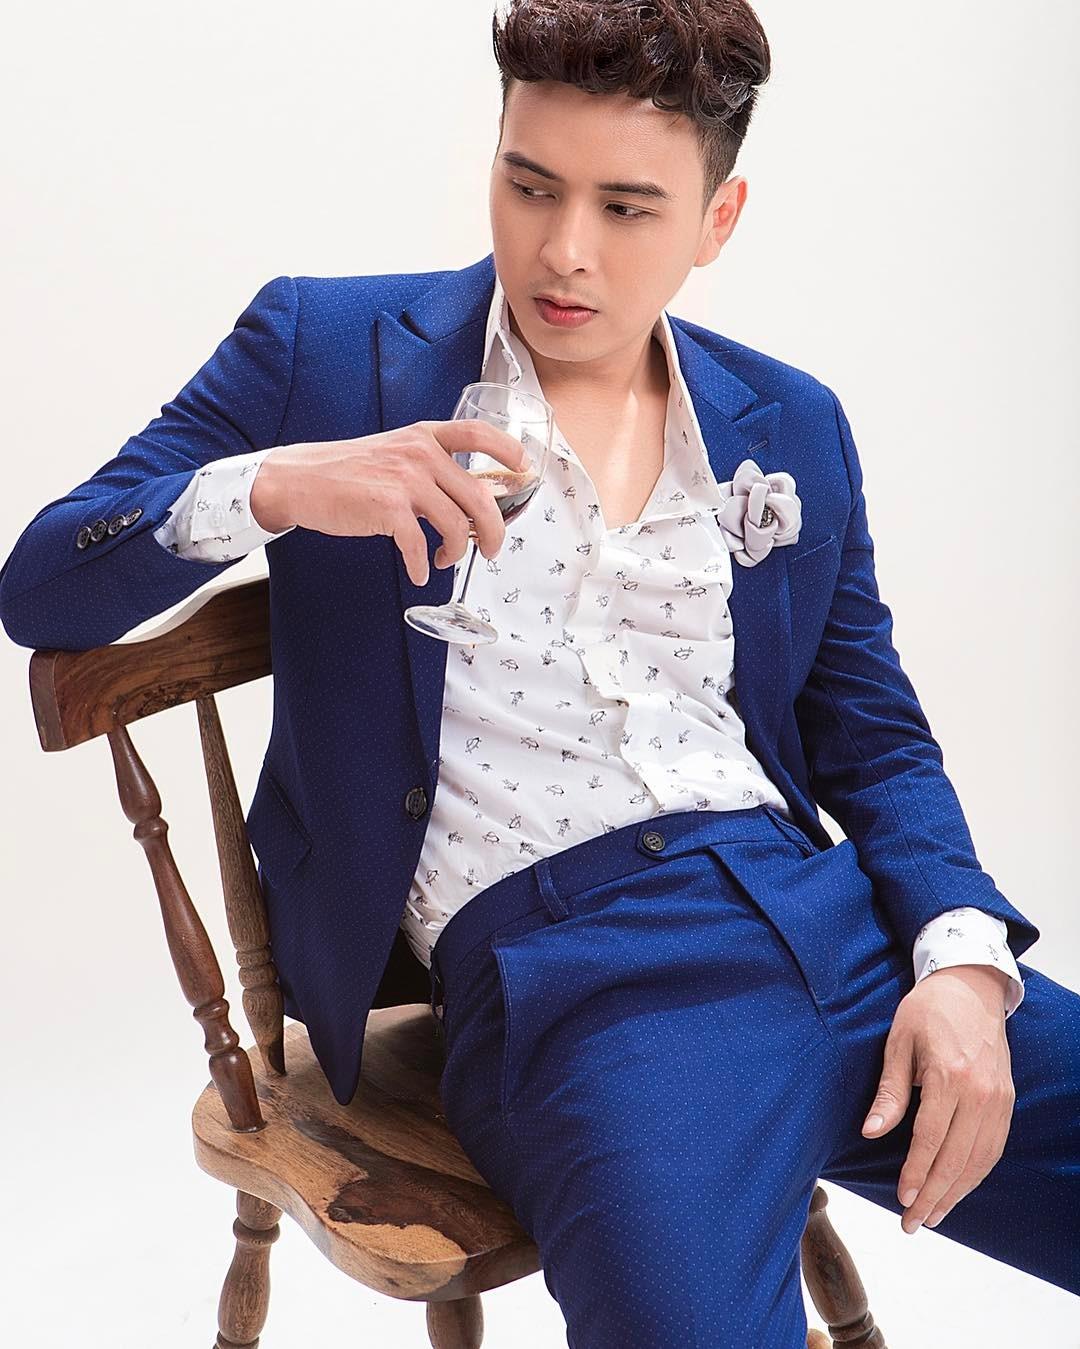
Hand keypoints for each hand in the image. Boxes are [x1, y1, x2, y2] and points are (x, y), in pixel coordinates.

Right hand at [250, 420, 530, 584]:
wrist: (300, 480)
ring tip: (444, 560)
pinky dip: (422, 566)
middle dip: (493, 530)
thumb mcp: (394, 454)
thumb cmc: (348, 473)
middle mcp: (420, 453)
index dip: (508, 451)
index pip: (478, 433)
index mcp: (424, 437)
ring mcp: (404, 479)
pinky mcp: (387, 507)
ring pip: (455, 525)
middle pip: (479, 496)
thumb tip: (467, 500)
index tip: (524, 469)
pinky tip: (419, 573)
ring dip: (457, 551)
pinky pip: (419, 545)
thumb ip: (429, 468)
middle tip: (491, 549)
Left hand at [860, 963, 1015, 1234]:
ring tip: (933, 1216)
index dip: (916, 1174)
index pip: (931, 1139)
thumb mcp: (898, 1041)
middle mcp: (980, 1092)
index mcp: (950, 1075)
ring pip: (979, 1160)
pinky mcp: (1007, 1101)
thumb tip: (872, 1130)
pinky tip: (958, 1189)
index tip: (902, 1200)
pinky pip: (993, 1147)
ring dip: (957, 1193)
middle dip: (933, 1195)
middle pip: (956, 1158)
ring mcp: (999, 1099)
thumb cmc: (927, 1010)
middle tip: (912, 1223)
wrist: (972, 987)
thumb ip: (890, 1090)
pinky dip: (976, 1174)